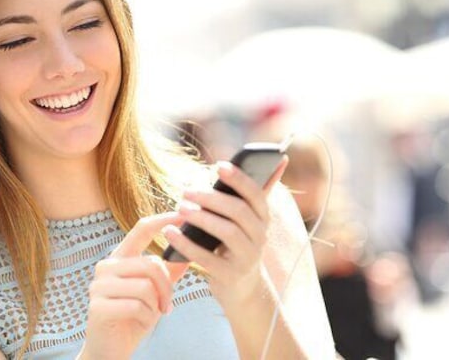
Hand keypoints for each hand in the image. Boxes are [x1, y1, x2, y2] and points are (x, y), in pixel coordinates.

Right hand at [78, 213, 189, 359]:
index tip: (183, 214)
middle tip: (167, 306)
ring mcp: (99, 285)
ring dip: (156, 305)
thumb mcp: (154, 292)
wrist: (109, 350)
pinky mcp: (98, 306)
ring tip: (150, 315)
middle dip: (167, 288)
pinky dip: (145, 317)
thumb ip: (168, 271)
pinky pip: (136, 305)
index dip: (163, 219)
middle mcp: (107, 266)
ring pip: (145, 286)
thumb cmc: (132, 318)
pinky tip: (138, 322)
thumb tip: (190, 249)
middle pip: (151, 263)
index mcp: (120, 258)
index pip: (140, 229)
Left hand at [162, 158, 285, 304]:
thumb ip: (252, 192)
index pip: (257, 194)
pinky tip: (169, 232)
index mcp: (263, 218)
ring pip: (227, 233)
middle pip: (239, 212)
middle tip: (185, 190)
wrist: (242, 289)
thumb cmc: (237, 244)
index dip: (240, 179)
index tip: (219, 165)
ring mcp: (247, 258)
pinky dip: (186, 244)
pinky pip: (207, 258)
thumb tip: (279, 158)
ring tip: (180, 208)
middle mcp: (260, 237)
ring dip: (202, 218)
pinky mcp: (230, 276)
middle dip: (212, 198)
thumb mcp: (247, 220)